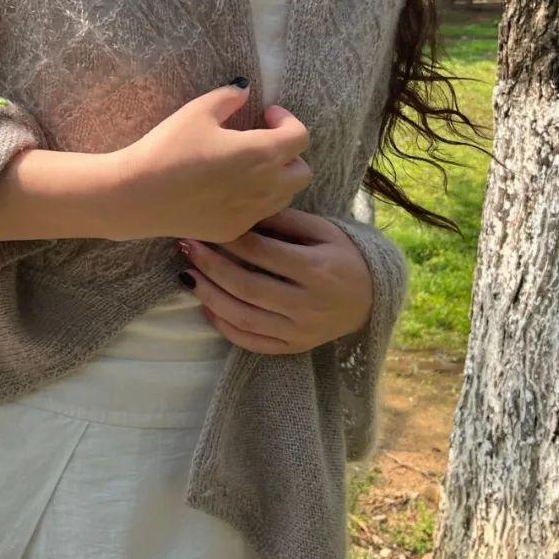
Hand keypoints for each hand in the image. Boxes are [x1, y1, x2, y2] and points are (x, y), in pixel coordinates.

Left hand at [176, 205, 373, 354]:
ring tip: (188, 275)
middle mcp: (308, 304)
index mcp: (317, 269)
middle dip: (211, 266)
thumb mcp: (323, 231)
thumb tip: (244, 211)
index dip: (231, 240)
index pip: (263, 253)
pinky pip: (252, 342)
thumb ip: (286, 221)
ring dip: (210, 296)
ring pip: (244, 318)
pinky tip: (206, 307)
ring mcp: (300, 330)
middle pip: (247, 287)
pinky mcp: (293, 347)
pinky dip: (225, 327)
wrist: (372, 298)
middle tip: (186, 248)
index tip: (207, 226)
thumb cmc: (343, 255)